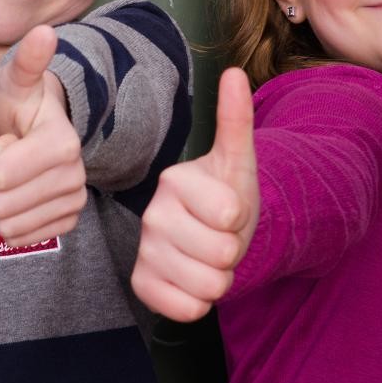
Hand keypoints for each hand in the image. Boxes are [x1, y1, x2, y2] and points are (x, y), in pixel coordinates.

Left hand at [0, 25, 86, 246]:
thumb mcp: (15, 80)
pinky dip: (11, 220)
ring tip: (13, 172)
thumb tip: (43, 32)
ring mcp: (73, 201)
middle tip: (6, 156)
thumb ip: (27, 60)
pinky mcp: (67, 222)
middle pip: (1, 203)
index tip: (8, 138)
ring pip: (8, 224)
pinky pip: (21, 238)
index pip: (0, 175)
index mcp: (63, 143)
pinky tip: (20, 194)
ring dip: (0, 199)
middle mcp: (75, 176)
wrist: (36, 127)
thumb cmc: (21, 103)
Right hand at [131, 67, 258, 322]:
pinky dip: (200, 301)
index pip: (230, 213)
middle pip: (223, 253)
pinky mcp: (141, 284)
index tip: (227, 209)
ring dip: (220, 277)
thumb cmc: (225, 194)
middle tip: (219, 235)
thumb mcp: (237, 160)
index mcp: (175, 180)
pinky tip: (191, 278)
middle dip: (233, 250)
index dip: (241, 216)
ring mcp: (144, 250)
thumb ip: (236, 119)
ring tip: (208, 256)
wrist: (209, 232)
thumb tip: (233, 72)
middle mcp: (152, 214)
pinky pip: (188, 310)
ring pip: (210, 286)